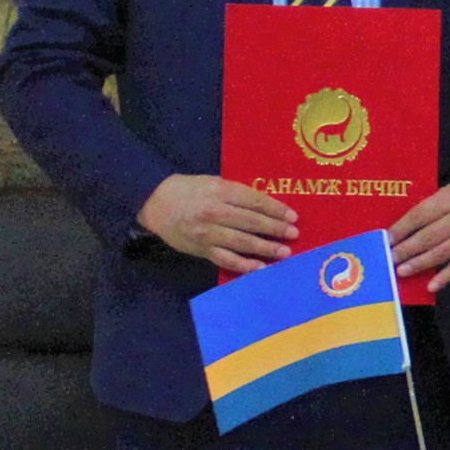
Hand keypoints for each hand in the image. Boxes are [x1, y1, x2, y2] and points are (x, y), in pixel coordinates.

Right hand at [137, 175, 298, 272]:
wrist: (155, 204)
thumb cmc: (188, 190)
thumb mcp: (213, 181)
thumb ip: (236, 192)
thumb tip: (265, 205)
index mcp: (220, 191)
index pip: (254, 201)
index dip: (275, 209)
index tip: (292, 216)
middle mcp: (215, 212)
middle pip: (251, 222)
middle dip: (275, 229)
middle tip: (294, 234)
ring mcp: (208, 233)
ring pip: (242, 242)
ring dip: (265, 248)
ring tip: (284, 252)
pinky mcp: (202, 249)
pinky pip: (226, 259)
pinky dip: (244, 265)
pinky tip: (259, 268)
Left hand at [389, 179, 449, 292]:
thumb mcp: (447, 192)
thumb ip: (427, 208)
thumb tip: (399, 232)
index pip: (421, 215)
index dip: (402, 228)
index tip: (387, 239)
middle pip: (430, 236)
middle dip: (407, 249)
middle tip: (391, 258)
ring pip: (442, 253)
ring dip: (420, 264)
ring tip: (402, 271)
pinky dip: (444, 277)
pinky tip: (430, 286)